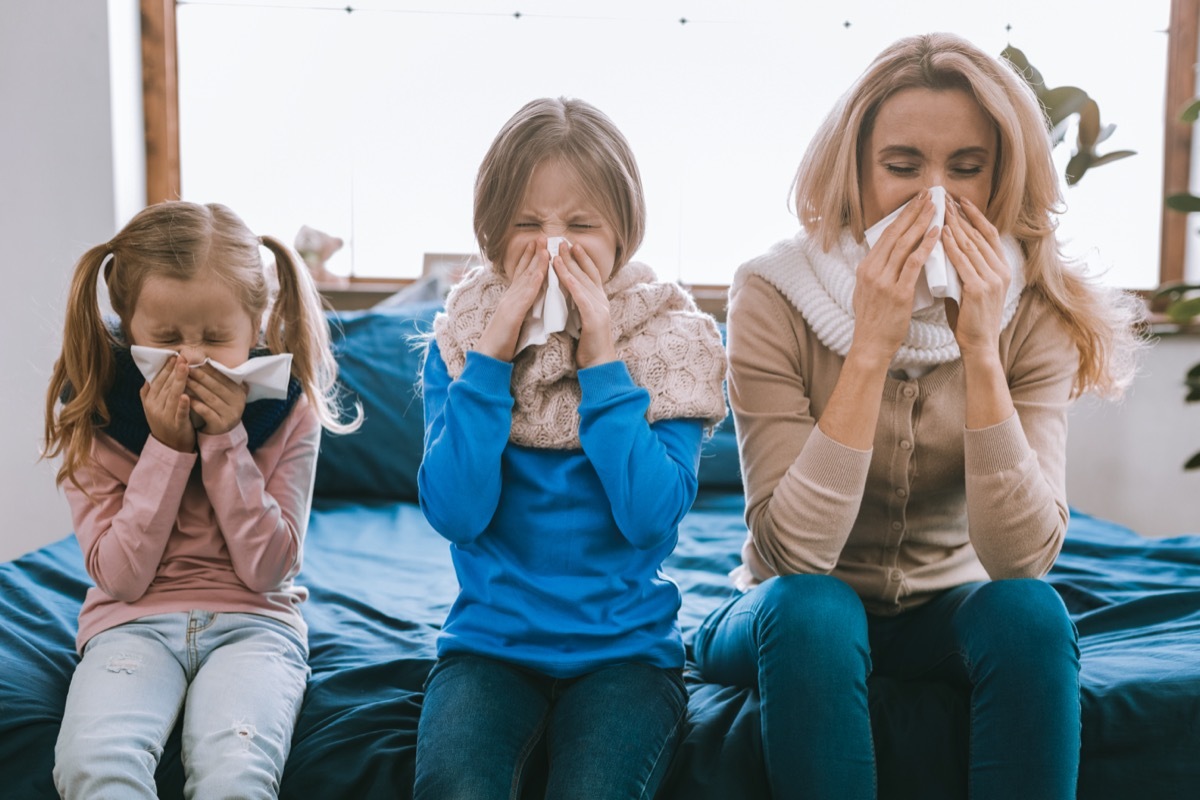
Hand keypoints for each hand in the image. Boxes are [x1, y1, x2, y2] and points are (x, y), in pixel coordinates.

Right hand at [140, 354, 195, 451]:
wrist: (170, 447)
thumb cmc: (165, 422)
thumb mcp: (153, 407)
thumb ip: (150, 392)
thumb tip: (149, 375)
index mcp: (149, 401)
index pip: (158, 380)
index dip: (166, 368)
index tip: (174, 356)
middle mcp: (154, 407)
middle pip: (165, 385)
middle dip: (174, 370)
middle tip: (183, 356)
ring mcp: (165, 417)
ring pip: (172, 395)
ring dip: (179, 380)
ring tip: (185, 367)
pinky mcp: (177, 425)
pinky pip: (179, 413)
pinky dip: (182, 404)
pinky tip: (186, 395)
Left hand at [186, 364, 247, 435]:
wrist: (220, 433)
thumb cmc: (217, 408)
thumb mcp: (222, 393)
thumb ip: (217, 379)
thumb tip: (202, 356)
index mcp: (239, 392)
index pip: (222, 377)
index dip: (207, 368)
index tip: (193, 361)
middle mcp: (238, 403)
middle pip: (215, 386)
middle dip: (199, 376)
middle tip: (185, 368)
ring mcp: (231, 414)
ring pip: (210, 398)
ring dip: (195, 387)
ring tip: (183, 380)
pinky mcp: (221, 425)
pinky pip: (206, 412)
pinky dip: (195, 404)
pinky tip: (185, 398)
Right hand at [474, 239, 549, 361]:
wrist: (488, 357)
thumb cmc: (502, 343)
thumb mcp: (515, 322)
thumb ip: (522, 310)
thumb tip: (532, 303)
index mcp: (511, 299)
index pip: (521, 275)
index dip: (529, 259)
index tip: (538, 245)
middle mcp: (509, 297)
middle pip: (522, 271)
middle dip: (532, 253)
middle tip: (542, 236)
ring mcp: (509, 304)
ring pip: (524, 279)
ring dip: (534, 261)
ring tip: (544, 246)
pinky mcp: (511, 314)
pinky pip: (525, 296)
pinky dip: (533, 282)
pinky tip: (541, 271)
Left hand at [553, 240, 616, 368]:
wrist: (599, 364)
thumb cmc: (589, 345)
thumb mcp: (584, 320)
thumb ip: (580, 306)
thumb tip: (569, 295)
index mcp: (599, 301)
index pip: (591, 274)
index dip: (582, 259)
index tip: (572, 246)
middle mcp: (602, 301)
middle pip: (587, 273)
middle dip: (574, 256)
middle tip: (562, 241)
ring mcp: (600, 308)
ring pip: (582, 281)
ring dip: (570, 266)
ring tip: (558, 252)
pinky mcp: (594, 318)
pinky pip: (580, 297)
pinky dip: (571, 283)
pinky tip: (562, 273)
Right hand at [849, 190, 940, 365]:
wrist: (870, 345)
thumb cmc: (873, 322)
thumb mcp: (866, 292)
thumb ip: (877, 273)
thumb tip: (887, 258)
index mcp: (865, 269)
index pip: (885, 235)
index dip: (901, 217)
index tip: (915, 202)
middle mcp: (872, 271)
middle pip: (895, 234)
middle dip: (912, 212)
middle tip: (928, 195)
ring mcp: (883, 281)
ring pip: (904, 245)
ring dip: (921, 223)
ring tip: (936, 208)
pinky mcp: (898, 293)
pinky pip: (913, 264)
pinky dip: (926, 247)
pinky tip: (937, 234)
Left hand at [941, 197, 1009, 360]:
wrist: (979, 346)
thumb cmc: (970, 319)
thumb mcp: (970, 288)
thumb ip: (963, 270)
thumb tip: (944, 251)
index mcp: (1001, 268)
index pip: (988, 234)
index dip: (975, 215)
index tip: (960, 200)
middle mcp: (1001, 270)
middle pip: (979, 234)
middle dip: (961, 215)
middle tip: (945, 197)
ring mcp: (992, 279)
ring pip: (971, 244)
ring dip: (955, 224)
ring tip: (940, 208)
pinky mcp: (979, 289)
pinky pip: (963, 262)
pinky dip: (952, 245)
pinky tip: (942, 233)